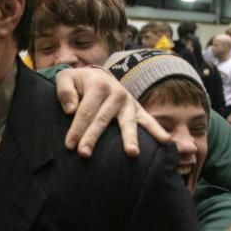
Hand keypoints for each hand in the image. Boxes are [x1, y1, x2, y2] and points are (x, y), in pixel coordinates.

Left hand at [54, 66, 170, 157]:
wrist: (99, 76)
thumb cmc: (79, 82)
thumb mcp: (66, 78)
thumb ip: (64, 91)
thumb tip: (70, 109)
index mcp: (99, 85)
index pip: (85, 111)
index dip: (76, 128)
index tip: (69, 146)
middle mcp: (116, 93)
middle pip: (103, 119)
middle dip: (93, 137)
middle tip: (84, 154)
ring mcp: (129, 103)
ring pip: (127, 123)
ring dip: (129, 138)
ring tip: (132, 153)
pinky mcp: (138, 110)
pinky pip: (149, 121)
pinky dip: (158, 131)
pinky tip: (166, 142)